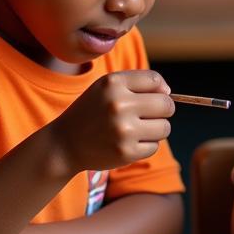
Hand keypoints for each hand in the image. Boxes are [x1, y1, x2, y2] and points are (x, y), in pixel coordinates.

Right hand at [49, 70, 174, 173]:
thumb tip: (169, 93)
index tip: (149, 98)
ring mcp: (123, 130)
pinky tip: (127, 143)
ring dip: (155, 130)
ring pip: (164, 128)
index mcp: (113, 83)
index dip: (158, 90)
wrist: (64, 144)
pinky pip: (154, 146)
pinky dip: (145, 146)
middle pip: (167, 105)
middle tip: (145, 116)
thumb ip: (139, 82)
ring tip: (135, 130)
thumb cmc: (93, 112)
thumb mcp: (108, 87)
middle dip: (161, 111)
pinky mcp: (126, 152)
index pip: (156, 81)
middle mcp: (118, 104)